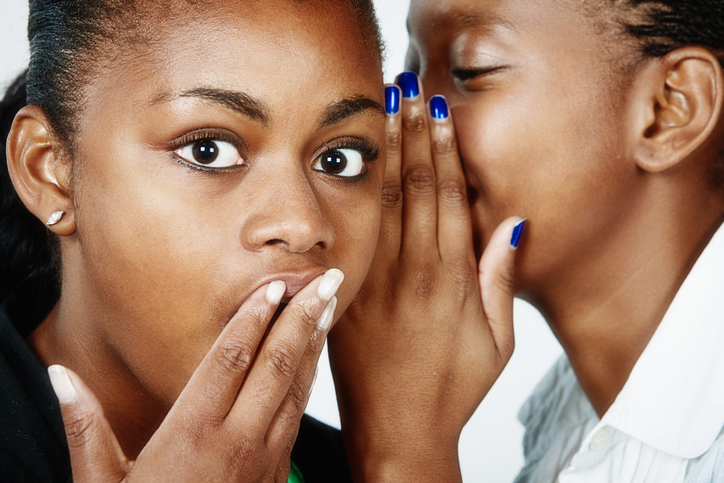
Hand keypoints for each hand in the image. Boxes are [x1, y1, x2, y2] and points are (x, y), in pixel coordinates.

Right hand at [48, 269, 342, 482]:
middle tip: (326, 279)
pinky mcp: (275, 473)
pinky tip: (312, 360)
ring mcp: (262, 458)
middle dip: (301, 318)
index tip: (274, 285)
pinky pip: (296, 416)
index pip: (230, 360)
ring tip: (327, 306)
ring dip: (312, 344)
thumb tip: (59, 376)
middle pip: (274, 366)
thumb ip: (85, 428)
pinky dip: (307, 381)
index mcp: (191, 433)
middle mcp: (234, 440)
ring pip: (294, 389)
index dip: (253, 318)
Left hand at [328, 73, 523, 481]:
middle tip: (408, 92)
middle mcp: (413, 272)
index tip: (439, 114)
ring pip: (381, 202)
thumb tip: (513, 225)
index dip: (443, 150)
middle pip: (413, 187)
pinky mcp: (349, 295)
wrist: (397, 431)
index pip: (447, 197)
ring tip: (382, 112)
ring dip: (384, 152)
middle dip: (412, 135)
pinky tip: (353, 166)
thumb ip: (501, 281)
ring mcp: (376, 282)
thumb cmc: (453, 389)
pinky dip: (356, 196)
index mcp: (451, 280)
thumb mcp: (498, 342)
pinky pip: (354, 236)